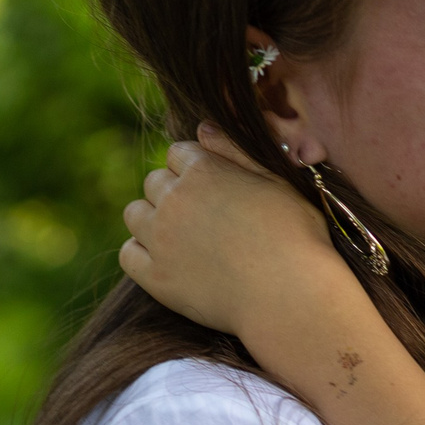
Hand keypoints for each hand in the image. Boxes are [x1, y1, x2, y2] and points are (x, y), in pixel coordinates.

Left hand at [119, 129, 350, 338]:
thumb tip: (202, 129)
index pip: (178, 153)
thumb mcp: (275, 181)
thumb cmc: (295, 236)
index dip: (194, 167)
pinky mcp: (155, 277)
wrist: (290, 295)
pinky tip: (166, 260)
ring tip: (181, 236)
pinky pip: (128, 253)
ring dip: (152, 219)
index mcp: (203, 170)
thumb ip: (235, 151)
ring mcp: (160, 239)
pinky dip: (141, 253)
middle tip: (202, 216)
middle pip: (154, 181)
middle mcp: (174, 199)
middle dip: (173, 192)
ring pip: (134, 213)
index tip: (212, 188)